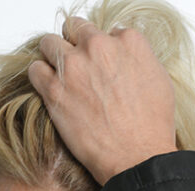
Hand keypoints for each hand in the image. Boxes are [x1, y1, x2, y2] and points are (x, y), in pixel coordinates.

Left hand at [28, 16, 176, 185]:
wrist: (136, 157)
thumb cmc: (151, 127)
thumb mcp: (159, 81)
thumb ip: (138, 60)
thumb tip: (126, 60)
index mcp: (127, 41)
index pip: (106, 31)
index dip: (102, 50)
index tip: (101, 66)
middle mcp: (99, 46)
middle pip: (75, 30)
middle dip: (75, 46)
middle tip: (77, 67)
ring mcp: (74, 67)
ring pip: (49, 44)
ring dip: (52, 56)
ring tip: (58, 75)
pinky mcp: (55, 90)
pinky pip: (35, 70)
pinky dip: (39, 77)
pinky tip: (48, 89)